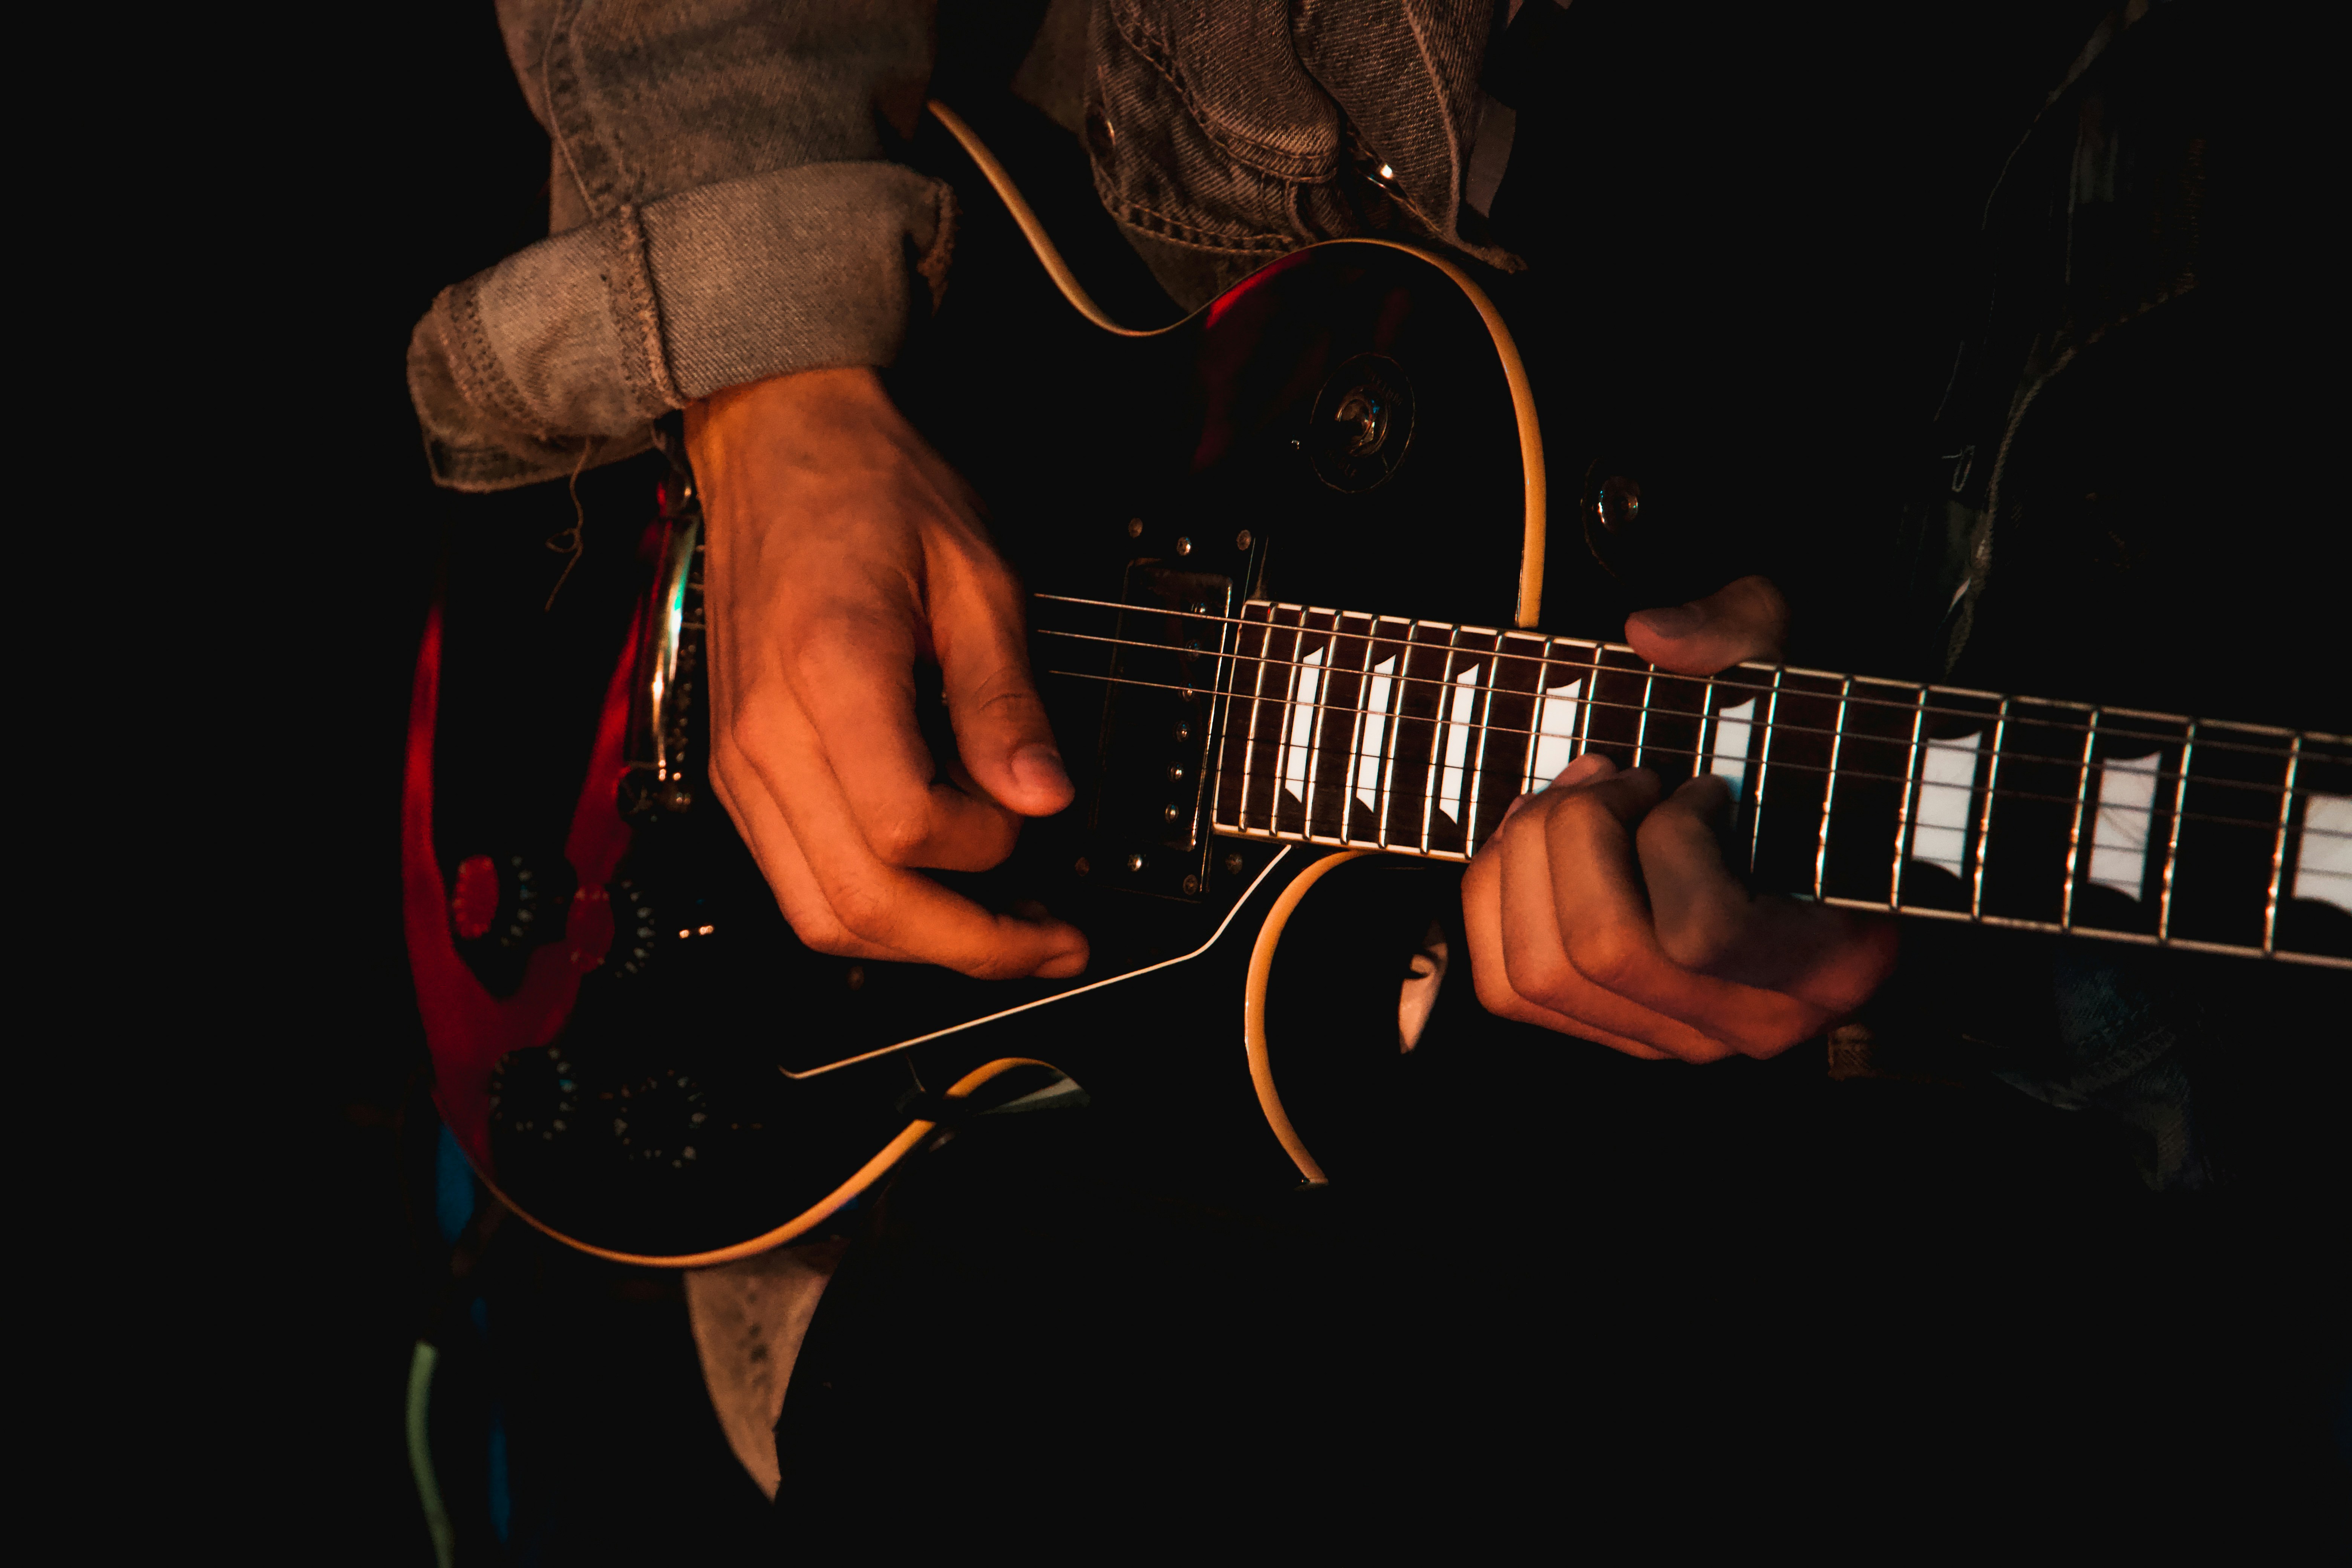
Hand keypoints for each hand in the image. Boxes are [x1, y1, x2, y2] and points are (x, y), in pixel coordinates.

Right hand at [686, 368, 1087, 979]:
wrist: (777, 444)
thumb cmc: (871, 491)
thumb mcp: (977, 577)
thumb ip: (1007, 699)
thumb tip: (1045, 799)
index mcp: (829, 675)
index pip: (905, 828)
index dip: (987, 847)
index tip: (1039, 818)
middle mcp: (767, 735)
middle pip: (858, 904)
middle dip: (969, 946)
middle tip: (1053, 944)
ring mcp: (742, 763)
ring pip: (820, 915)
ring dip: (921, 946)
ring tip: (1006, 934)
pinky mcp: (739, 774)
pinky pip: (798, 881)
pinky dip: (872, 909)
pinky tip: (940, 893)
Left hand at [1460, 576, 1895, 1059]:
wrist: (1818, 824)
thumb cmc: (1805, 754)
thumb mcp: (1794, 672)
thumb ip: (1743, 632)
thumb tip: (1651, 635)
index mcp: (1826, 961)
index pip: (1701, 932)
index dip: (1671, 838)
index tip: (1698, 785)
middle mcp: (1749, 1023)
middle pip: (1601, 950)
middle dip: (1579, 833)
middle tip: (1618, 775)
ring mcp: (1673, 1039)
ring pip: (1542, 971)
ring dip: (1533, 858)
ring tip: (1581, 798)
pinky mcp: (1609, 1030)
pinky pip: (1507, 985)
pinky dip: (1498, 896)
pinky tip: (1540, 837)